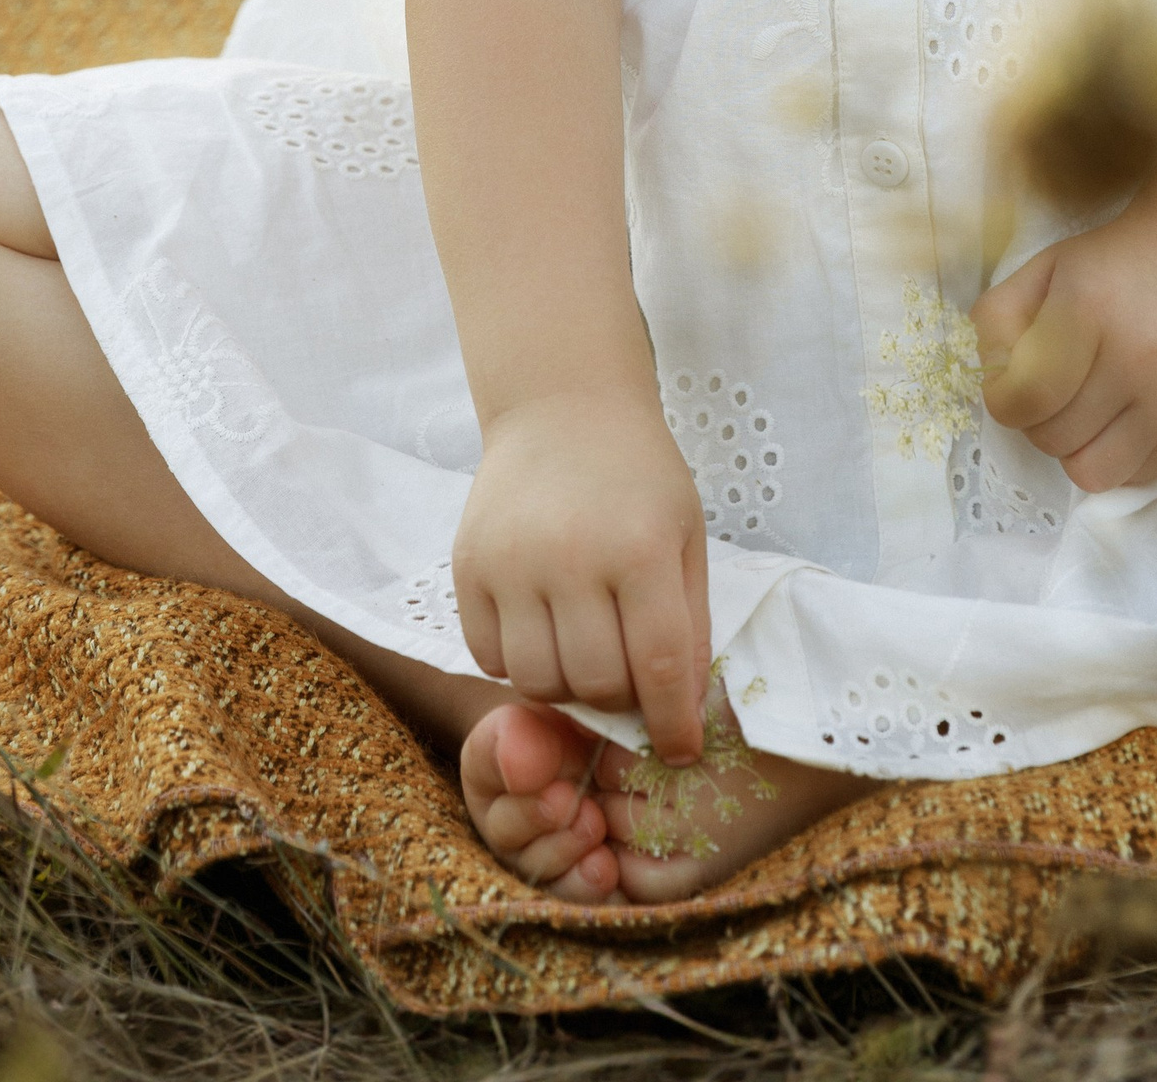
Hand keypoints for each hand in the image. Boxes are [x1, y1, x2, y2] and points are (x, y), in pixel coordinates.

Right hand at [452, 388, 711, 762]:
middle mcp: (572, 556)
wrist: (562, 406)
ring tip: (583, 653)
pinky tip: (541, 631)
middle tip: (627, 680)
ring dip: (566, 687)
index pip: (659, 668)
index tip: (680, 751)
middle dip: (619, 700)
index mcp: (640, 547)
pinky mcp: (468, 566)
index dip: (673, 724)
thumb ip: (689, 622)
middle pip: (594, 684)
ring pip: (537, 682)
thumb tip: (681, 714)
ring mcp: (512, 562)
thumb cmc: (637, 473)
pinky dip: (518, 664)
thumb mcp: (686, 533)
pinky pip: (489, 657)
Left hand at [971, 190, 1156, 494]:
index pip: (1025, 397)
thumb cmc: (1111, 265)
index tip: (1012, 384)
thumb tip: (993, 382)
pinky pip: (1134, 477)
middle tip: (1054, 387)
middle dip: (1039, 419)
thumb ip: (997, 321)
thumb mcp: (1042, 270)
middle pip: (1053, 438)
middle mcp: (1137, 358)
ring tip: (1086, 409)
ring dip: (1076, 446)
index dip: (1004, 401)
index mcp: (1088, 308)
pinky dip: (1116, 455)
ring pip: (1092, 472)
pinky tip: (1122, 414)